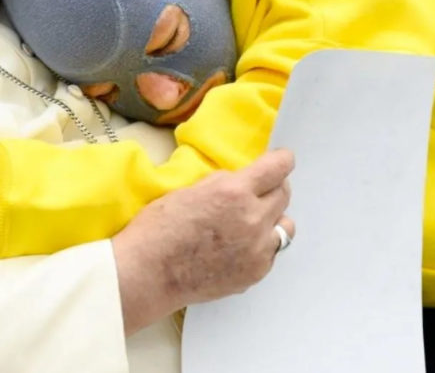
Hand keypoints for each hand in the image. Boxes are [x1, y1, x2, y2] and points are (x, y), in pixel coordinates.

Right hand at [112, 148, 295, 333]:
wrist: (149, 274)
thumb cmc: (159, 229)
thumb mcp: (190, 190)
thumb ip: (223, 183)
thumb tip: (242, 181)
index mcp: (234, 192)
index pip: (278, 168)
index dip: (282, 160)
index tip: (282, 160)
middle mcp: (253, 219)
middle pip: (284, 195)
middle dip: (273, 187)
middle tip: (259, 191)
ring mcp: (258, 250)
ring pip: (285, 226)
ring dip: (273, 218)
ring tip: (252, 222)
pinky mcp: (255, 273)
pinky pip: (271, 252)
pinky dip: (261, 246)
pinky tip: (239, 247)